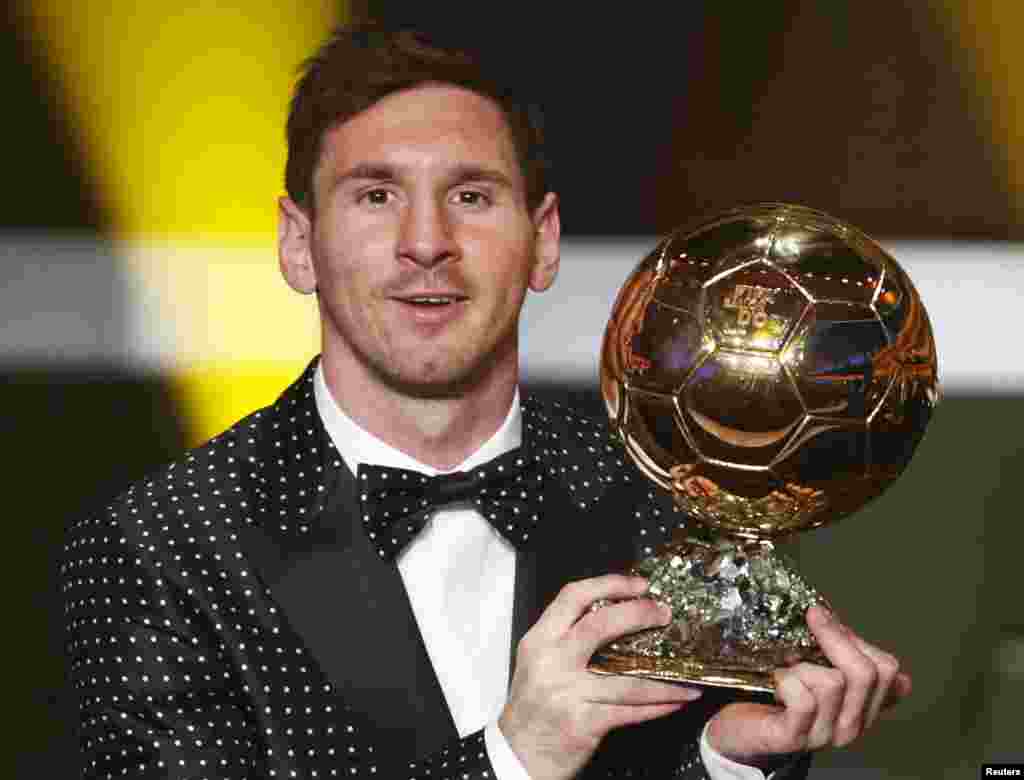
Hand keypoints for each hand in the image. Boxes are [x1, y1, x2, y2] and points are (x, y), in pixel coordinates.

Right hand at [499, 574, 703, 779]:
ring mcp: (567, 693)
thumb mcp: (538, 662)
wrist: (518, 754)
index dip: (609, 584)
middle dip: (639, 614)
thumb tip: (619, 617)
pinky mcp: (583, 723)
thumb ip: (567, 638)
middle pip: (600, 626)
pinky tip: (675, 701)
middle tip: (664, 613)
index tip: (639, 585)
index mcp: (540, 640)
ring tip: (689, 675)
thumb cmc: (533, 706)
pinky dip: (658, 706)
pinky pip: (630, 711)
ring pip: (627, 678)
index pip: (573, 597)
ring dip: (665, 678)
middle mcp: (552, 661)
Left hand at [707, 605, 911, 766]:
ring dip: (803, 665)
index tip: (823, 617)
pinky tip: (775, 682)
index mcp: (863, 705)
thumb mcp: (811, 664)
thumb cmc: (774, 690)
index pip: (888, 669)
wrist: (737, 727)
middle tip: (810, 619)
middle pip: (867, 673)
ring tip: (786, 667)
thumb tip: (829, 613)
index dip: (855, 637)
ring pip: (834, 682)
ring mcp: (825, 736)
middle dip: (834, 637)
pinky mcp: (794, 739)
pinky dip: (786, 681)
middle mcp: (851, 725)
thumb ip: (830, 647)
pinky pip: (804, 700)